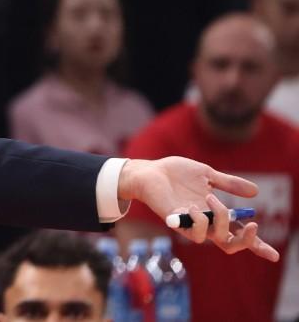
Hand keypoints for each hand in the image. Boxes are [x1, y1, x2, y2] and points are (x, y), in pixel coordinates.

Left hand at [120, 157, 278, 261]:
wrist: (152, 170)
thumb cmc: (177, 173)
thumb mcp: (208, 175)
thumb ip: (230, 184)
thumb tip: (256, 192)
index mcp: (215, 213)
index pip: (239, 233)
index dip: (257, 246)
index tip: (274, 256)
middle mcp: (205, 222)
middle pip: (231, 246)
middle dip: (247, 240)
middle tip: (251, 224)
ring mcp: (191, 224)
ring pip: (216, 238)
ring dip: (220, 218)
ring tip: (209, 197)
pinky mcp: (176, 223)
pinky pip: (194, 232)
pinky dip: (199, 219)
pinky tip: (192, 205)